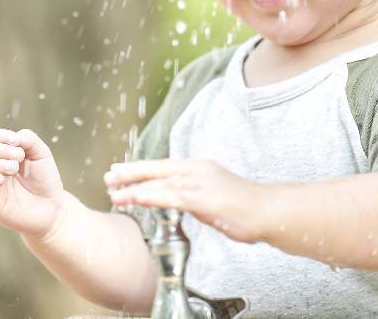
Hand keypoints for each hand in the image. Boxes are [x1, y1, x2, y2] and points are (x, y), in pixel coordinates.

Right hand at [0, 128, 65, 239]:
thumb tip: (13, 137)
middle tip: (19, 157)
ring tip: (14, 169)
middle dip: (1, 150)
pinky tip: (1, 179)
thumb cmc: (45, 181)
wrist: (52, 209)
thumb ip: (29, 140)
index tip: (17, 142)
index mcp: (6, 154)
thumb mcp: (42, 154)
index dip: (3, 136)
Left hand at [104, 159, 265, 244]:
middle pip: (157, 170)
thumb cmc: (242, 207)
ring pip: (162, 183)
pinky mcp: (207, 199)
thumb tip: (174, 199)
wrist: (269, 211)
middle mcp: (197, 170)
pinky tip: (140, 198)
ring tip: (115, 193)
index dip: (139, 169)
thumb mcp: (211, 196)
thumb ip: (191, 195)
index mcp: (197, 168)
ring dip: (136, 188)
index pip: (162, 166)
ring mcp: (202, 183)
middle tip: (107, 178)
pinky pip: (176, 197)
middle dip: (131, 174)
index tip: (117, 171)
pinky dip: (155, 196)